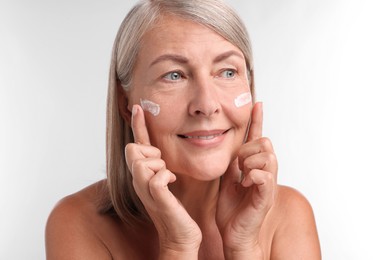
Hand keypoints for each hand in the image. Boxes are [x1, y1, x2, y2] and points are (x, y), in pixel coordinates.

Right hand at [124, 105, 200, 257]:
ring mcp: (146, 191)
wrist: (180, 236)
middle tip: (163, 166)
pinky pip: (156, 177)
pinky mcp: (158, 200)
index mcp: (142, 175)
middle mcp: (139, 181)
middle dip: (149, 153)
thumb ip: (162, 164)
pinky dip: (165, 176)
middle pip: (132, 149)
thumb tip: (162, 149)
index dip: (137, 125)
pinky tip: (171, 183)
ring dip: (159, 166)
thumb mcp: (166, 181)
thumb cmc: (176, 209)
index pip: (135, 145)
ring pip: (141, 161)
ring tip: (168, 178)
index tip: (138, 106)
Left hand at [216, 102, 277, 257]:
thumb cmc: (232, 211)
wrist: (233, 234)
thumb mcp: (227, 180)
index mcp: (254, 168)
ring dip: (251, 161)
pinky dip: (253, 175)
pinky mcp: (266, 196)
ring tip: (242, 175)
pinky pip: (266, 175)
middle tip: (238, 165)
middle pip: (265, 143)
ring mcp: (267, 184)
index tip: (257, 104)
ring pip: (268, 155)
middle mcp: (264, 173)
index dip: (257, 121)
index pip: (258, 139)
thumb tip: (232, 148)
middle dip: (248, 148)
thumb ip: (232, 164)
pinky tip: (244, 183)